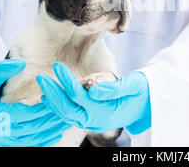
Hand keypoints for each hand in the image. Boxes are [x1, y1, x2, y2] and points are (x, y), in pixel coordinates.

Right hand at [0, 59, 69, 146]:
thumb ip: (3, 69)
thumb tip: (21, 63)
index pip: (26, 113)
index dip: (44, 107)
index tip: (59, 98)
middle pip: (33, 127)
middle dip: (52, 119)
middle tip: (69, 111)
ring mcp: (3, 142)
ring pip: (33, 139)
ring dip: (51, 132)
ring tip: (67, 122)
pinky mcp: (6, 146)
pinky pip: (28, 146)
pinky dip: (43, 142)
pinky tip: (57, 135)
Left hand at [36, 62, 150, 134]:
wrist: (148, 105)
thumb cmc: (141, 92)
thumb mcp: (133, 86)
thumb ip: (114, 88)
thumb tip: (93, 88)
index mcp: (105, 112)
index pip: (80, 97)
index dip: (67, 81)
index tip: (57, 66)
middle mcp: (96, 120)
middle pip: (68, 109)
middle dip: (53, 93)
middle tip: (41, 77)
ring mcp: (92, 122)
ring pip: (67, 114)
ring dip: (53, 100)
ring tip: (43, 85)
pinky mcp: (90, 119)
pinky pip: (70, 115)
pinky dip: (58, 106)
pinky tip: (49, 97)